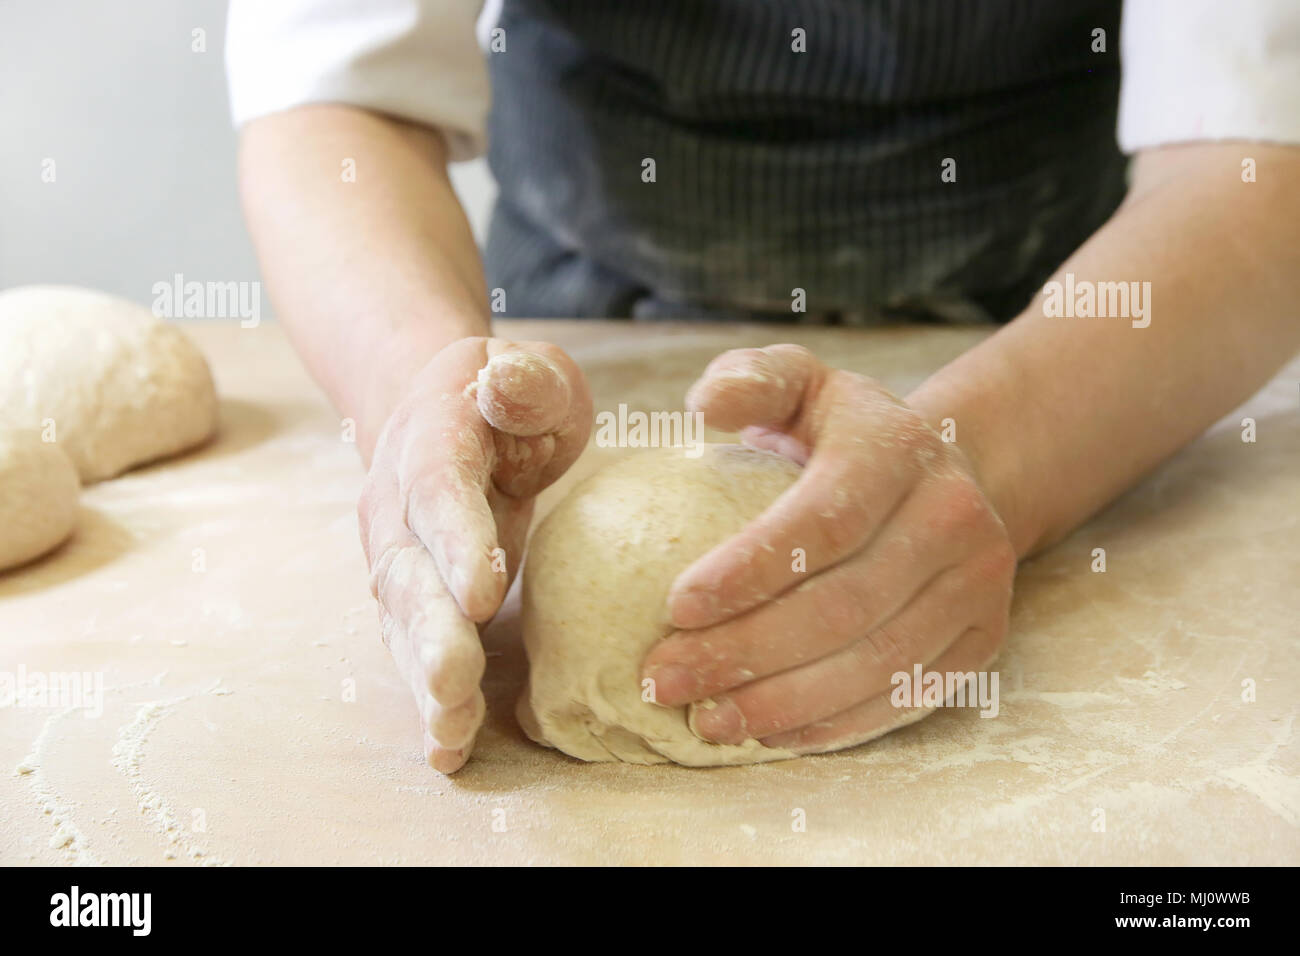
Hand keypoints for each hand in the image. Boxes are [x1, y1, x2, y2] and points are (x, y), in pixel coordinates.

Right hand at [358, 337, 591, 771]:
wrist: (444, 412)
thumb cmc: (511, 397)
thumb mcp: (533, 373)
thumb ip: (526, 381)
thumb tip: (506, 379)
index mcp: (433, 443)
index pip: (439, 492)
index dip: (457, 541)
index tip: (483, 594)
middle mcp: (398, 507)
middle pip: (408, 573)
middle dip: (430, 632)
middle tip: (455, 682)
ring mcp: (398, 557)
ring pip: (403, 624)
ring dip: (425, 679)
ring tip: (450, 733)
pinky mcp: (413, 598)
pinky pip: (414, 650)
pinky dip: (430, 699)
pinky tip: (450, 749)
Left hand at [642, 345, 1015, 753]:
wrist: (944, 473)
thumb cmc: (840, 433)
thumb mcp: (799, 383)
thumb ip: (751, 381)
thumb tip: (705, 406)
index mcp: (898, 449)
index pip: (822, 521)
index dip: (747, 571)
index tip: (672, 608)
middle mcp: (953, 516)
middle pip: (844, 606)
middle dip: (744, 653)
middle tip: (663, 680)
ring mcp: (978, 584)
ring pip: (874, 663)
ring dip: (782, 704)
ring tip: (705, 721)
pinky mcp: (981, 638)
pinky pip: (903, 696)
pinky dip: (832, 725)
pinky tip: (766, 734)